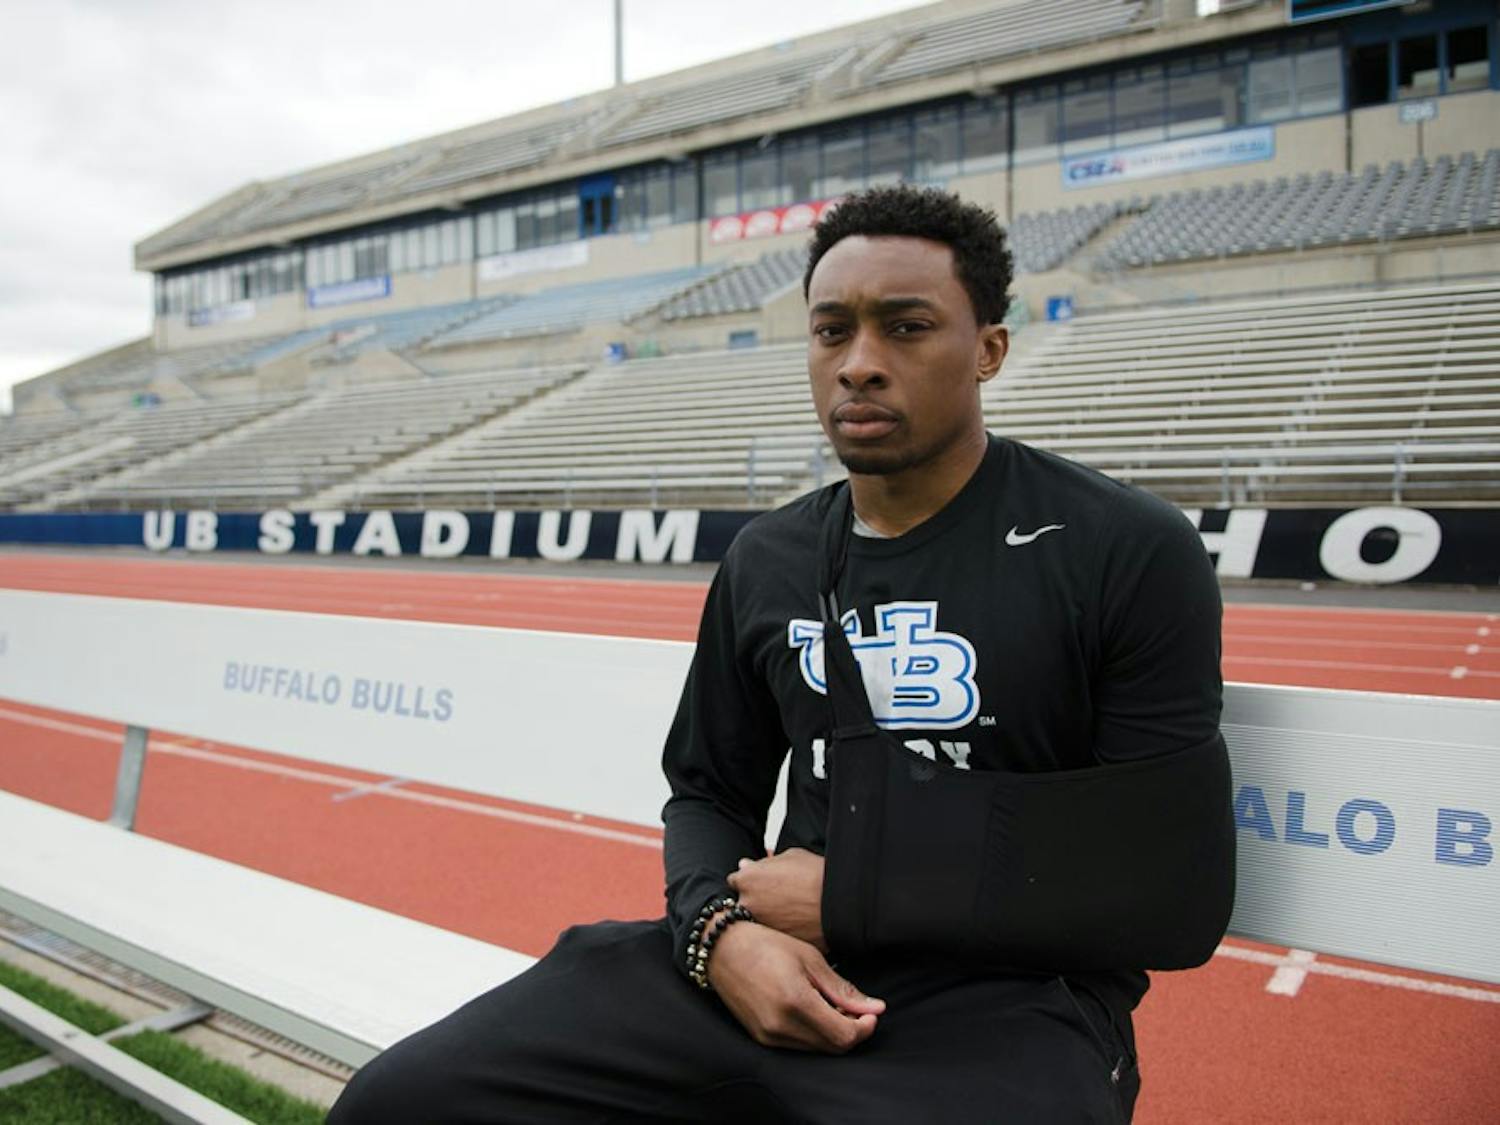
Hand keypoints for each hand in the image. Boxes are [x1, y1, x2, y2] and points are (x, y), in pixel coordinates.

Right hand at [707, 922, 883, 1053]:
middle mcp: (780, 1026)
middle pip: (832, 1047)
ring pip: (816, 1049)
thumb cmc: (767, 945)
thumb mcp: (810, 959)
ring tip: (833, 1006)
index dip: (864, 1028)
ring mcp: (769, 1036)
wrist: (722, 949)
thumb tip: (876, 1008)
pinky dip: (813, 1034)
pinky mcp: (761, 1038)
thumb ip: (843, 989)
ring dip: (832, 1033)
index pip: (843, 1036)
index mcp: (795, 1002)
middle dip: (851, 1031)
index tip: (871, 1013)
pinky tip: (813, 1012)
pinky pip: (798, 1046)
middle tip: (857, 1010)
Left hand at [728, 847, 826, 950]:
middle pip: (742, 904)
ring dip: (767, 918)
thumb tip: (746, 865)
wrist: (841, 902)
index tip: (761, 884)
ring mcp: (760, 927)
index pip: (735, 881)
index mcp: (747, 880)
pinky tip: (797, 924)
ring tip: (790, 912)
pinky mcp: (775, 943)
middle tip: (775, 899)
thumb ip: (763, 862)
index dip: (749, 881)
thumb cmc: (817, 875)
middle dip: (754, 901)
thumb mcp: (790, 856)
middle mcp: (748, 905)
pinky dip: (781, 932)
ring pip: (756, 923)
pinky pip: (773, 937)